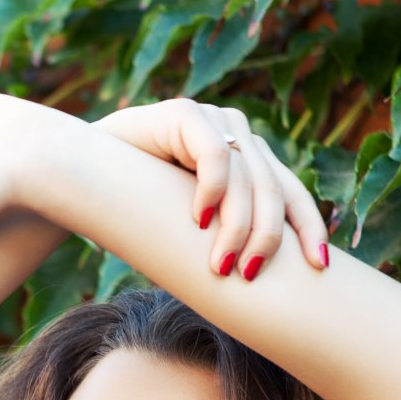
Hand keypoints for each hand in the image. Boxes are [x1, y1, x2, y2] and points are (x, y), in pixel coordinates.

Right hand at [93, 99, 330, 276]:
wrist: (80, 174)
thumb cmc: (134, 210)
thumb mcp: (190, 229)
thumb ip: (223, 239)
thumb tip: (262, 286)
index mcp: (250, 162)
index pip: (292, 194)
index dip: (310, 228)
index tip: (320, 267)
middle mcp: (240, 136)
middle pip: (275, 189)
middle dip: (266, 238)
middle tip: (248, 275)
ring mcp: (215, 120)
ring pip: (246, 178)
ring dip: (236, 227)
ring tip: (219, 264)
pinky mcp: (186, 113)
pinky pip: (214, 154)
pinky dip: (212, 191)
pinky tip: (198, 219)